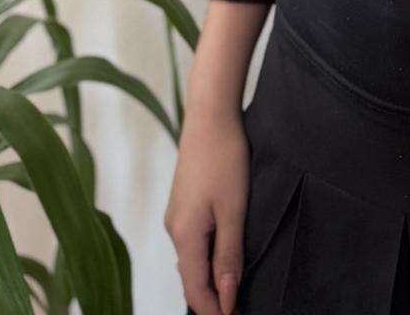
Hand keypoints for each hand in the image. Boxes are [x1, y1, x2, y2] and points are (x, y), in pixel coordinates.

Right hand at [164, 107, 249, 314]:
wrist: (210, 115)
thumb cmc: (225, 158)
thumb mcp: (234, 209)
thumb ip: (229, 254)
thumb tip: (227, 297)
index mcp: (185, 235)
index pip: (196, 289)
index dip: (214, 310)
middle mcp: (174, 229)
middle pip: (190, 276)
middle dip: (210, 298)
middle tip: (235, 310)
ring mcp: (176, 215)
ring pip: (191, 259)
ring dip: (208, 278)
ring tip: (231, 292)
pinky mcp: (183, 202)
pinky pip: (192, 241)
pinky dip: (205, 257)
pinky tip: (221, 256)